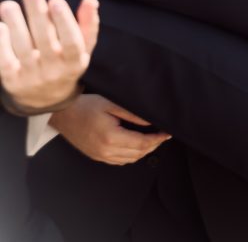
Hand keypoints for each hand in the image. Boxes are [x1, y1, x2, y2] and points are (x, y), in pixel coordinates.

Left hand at [0, 0, 97, 111]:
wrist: (45, 99)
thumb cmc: (66, 63)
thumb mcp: (83, 48)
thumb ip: (88, 24)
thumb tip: (90, 0)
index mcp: (74, 62)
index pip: (71, 42)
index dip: (64, 22)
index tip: (55, 0)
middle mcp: (54, 71)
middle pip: (44, 41)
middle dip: (37, 15)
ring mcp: (31, 76)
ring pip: (22, 47)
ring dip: (15, 24)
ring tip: (9, 4)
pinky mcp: (11, 79)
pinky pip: (4, 60)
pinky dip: (2, 42)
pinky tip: (0, 25)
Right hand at [49, 94, 169, 164]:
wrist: (63, 114)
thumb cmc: (85, 106)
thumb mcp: (111, 104)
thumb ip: (133, 114)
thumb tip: (150, 122)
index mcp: (111, 137)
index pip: (142, 143)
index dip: (157, 139)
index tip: (167, 133)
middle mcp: (105, 150)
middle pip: (138, 154)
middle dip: (153, 145)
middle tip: (162, 135)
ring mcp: (100, 156)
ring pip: (130, 159)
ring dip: (143, 152)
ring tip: (153, 140)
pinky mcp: (96, 156)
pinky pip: (119, 161)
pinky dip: (131, 156)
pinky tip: (136, 146)